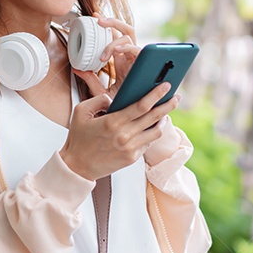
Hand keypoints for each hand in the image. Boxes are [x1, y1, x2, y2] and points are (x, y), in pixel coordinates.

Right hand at [59, 81, 181, 180]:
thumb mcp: (80, 112)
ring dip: (163, 121)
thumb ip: (98, 100)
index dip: (156, 95)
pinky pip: (148, 143)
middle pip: (155, 118)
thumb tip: (113, 98)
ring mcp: (130, 148)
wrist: (77, 166)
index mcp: (113, 122)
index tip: (166, 86)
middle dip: (168, 105)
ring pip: (156, 132)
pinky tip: (150, 128)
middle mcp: (125, 136)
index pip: (142, 106)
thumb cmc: (78, 139)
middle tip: (176, 97)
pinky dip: (151, 134)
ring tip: (165, 113)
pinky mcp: (132, 158)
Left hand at [72, 17, 138, 98]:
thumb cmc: (119, 105)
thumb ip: (90, 79)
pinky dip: (128, 47)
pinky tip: (117, 51)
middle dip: (113, 22)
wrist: (131, 118)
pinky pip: (139, 50)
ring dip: (117, 35)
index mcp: (120, 60)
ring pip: (130, 36)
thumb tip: (76, 68)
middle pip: (125, 31)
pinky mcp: (143, 67)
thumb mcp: (101, 91)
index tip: (94, 17)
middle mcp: (129, 57)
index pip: (115, 37)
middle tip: (98, 20)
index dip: (107, 25)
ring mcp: (136, 61)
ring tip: (104, 44)